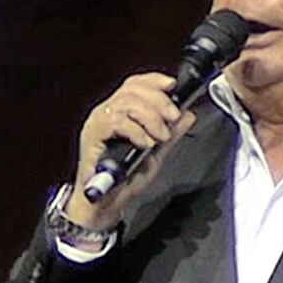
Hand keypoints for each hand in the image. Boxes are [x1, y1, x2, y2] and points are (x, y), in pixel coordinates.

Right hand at [68, 72, 196, 229]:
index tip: (174, 86)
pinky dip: (136, 131)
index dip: (155, 81)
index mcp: (122, 111)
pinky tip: (146, 143)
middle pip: (133, 89)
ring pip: (126, 103)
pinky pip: (116, 122)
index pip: (136, 84)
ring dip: (150, 118)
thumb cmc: (126, 177)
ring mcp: (99, 121)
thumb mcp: (157, 152)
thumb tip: (190, 114)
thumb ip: (172, 133)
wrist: (107, 201)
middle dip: (159, 101)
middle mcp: (108, 112)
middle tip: (173, 118)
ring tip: (160, 137)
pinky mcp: (92, 134)